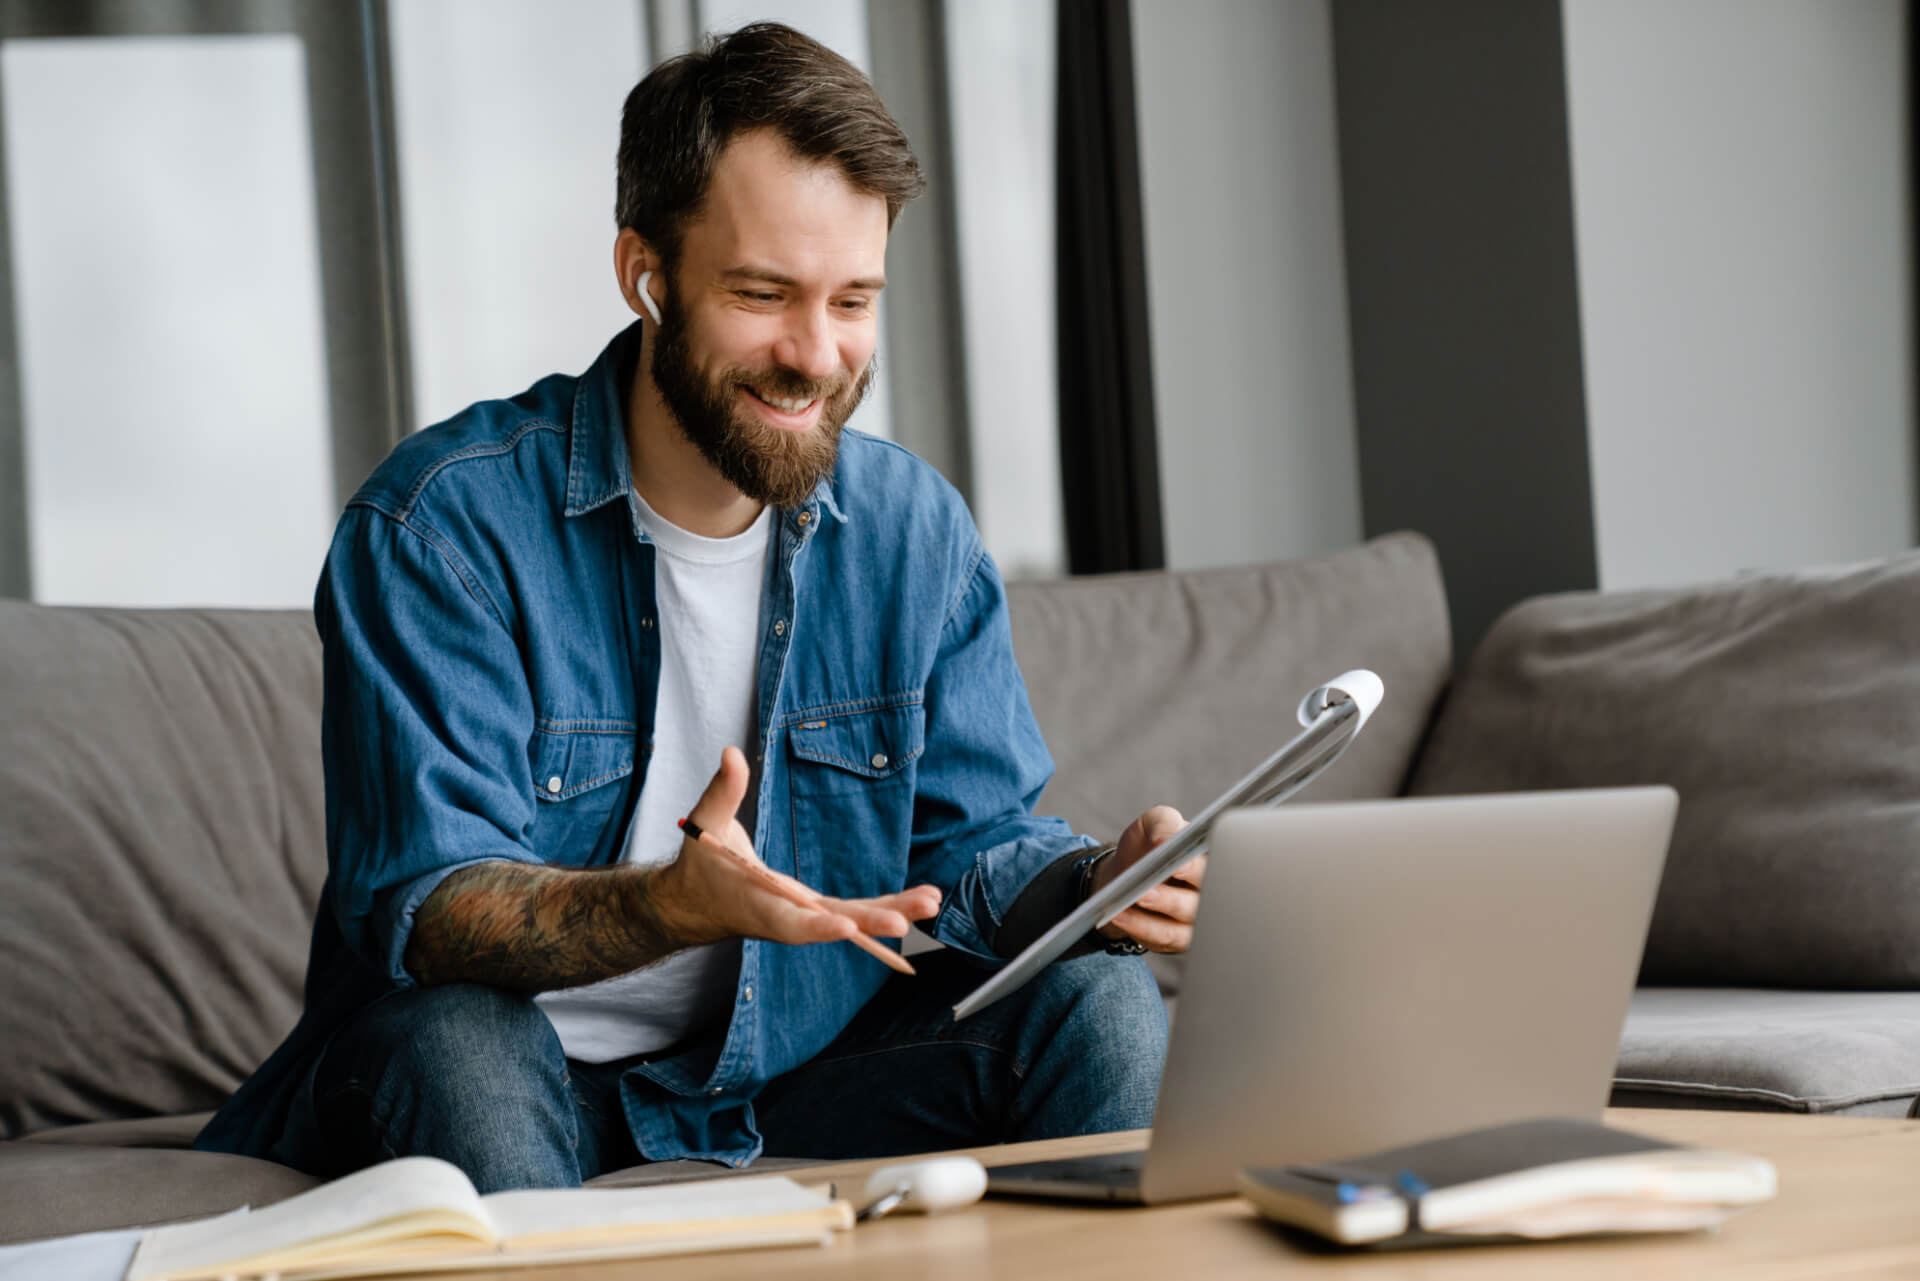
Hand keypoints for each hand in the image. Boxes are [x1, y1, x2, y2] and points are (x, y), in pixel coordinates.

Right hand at [649, 746, 942, 949]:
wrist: (696, 904)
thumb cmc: (701, 864)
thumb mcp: (705, 822)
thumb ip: (722, 790)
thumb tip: (732, 753)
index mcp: (757, 902)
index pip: (789, 920)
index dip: (816, 925)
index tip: (845, 926)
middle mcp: (786, 917)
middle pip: (833, 923)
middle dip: (870, 922)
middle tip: (906, 921)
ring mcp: (806, 915)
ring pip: (853, 919)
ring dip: (892, 913)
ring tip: (931, 903)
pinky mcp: (818, 910)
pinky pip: (856, 911)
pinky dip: (887, 907)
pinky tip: (921, 901)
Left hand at [1086, 805, 1202, 953]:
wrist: (1128, 873)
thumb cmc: (1148, 846)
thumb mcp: (1155, 822)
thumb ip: (1164, 824)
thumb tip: (1164, 840)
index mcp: (1215, 857)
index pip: (1220, 864)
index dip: (1199, 867)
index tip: (1179, 866)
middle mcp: (1214, 890)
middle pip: (1206, 897)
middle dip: (1175, 895)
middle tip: (1149, 889)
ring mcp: (1199, 916)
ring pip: (1185, 919)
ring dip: (1157, 912)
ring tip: (1132, 901)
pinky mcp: (1180, 937)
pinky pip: (1165, 936)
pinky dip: (1141, 927)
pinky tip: (1120, 915)